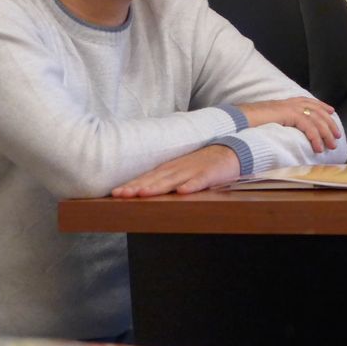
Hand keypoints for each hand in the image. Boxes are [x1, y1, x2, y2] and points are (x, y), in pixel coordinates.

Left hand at [111, 145, 240, 197]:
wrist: (231, 151)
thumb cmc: (202, 164)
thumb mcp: (180, 170)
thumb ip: (163, 179)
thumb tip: (140, 191)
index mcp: (169, 169)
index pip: (147, 178)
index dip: (131, 185)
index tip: (115, 193)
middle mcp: (178, 168)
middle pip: (155, 179)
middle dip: (137, 187)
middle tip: (121, 194)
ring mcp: (194, 170)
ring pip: (173, 180)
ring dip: (158, 186)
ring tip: (143, 193)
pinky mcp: (210, 173)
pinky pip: (200, 180)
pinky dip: (191, 185)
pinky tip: (182, 191)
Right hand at [238, 97, 340, 152]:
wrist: (239, 118)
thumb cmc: (250, 122)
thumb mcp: (269, 120)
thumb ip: (280, 121)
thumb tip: (286, 130)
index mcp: (286, 102)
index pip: (309, 102)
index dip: (322, 106)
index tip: (331, 112)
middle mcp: (291, 102)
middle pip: (318, 111)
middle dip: (329, 124)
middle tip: (337, 136)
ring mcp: (291, 107)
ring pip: (316, 119)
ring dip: (326, 134)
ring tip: (331, 146)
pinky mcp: (290, 114)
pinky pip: (308, 126)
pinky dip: (315, 138)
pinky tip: (318, 148)